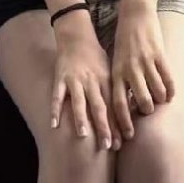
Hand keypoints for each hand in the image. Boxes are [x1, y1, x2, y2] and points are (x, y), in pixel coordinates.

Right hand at [51, 14, 122, 151]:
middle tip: (108, 145)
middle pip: (99, 106)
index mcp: (105, 80)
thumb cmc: (95, 58)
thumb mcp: (110, 70)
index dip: (119, 123)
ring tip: (83, 135)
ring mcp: (74, 80)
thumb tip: (129, 111)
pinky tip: (54, 125)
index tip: (124, 141)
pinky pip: (57, 96)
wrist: (77, 37)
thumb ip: (115, 90)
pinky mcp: (60, 79)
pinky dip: (55, 110)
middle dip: (104, 126)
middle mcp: (91, 81)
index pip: (114, 105)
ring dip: (81, 118)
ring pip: (79, 101)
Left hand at [111, 4, 175, 139]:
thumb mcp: (116, 60)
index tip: (127, 136)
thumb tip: (123, 106)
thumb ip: (119, 80)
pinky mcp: (159, 54)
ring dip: (160, 100)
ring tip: (160, 103)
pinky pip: (167, 77)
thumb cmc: (123, 41)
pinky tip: (171, 94)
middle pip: (140, 99)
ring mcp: (145, 62)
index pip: (117, 103)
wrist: (134, 15)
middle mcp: (130, 69)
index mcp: (116, 72)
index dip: (123, 122)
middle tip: (149, 116)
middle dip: (146, 111)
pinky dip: (170, 88)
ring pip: (156, 90)